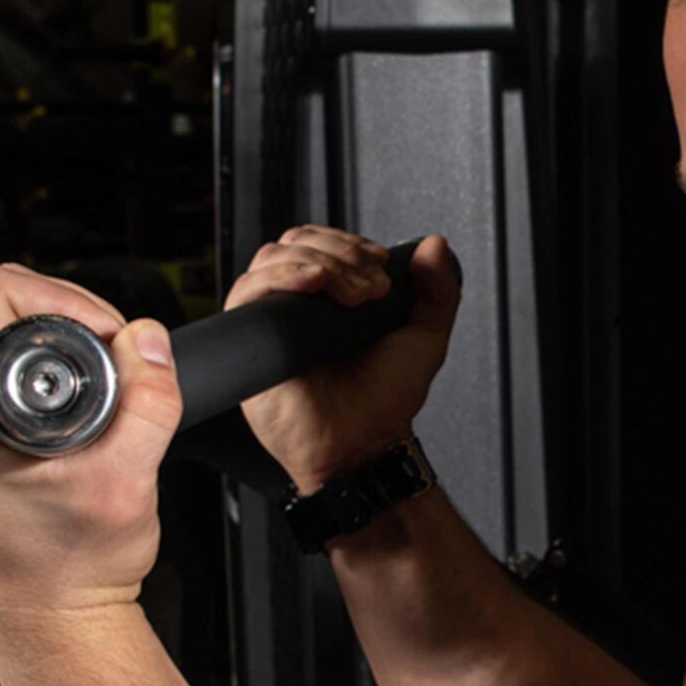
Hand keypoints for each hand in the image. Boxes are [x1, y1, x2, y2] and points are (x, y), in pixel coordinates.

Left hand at [0, 264, 180, 622]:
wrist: (47, 612)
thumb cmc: (64, 564)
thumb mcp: (125, 479)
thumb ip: (147, 400)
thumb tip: (148, 337)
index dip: (70, 303)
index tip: (113, 345)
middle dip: (70, 320)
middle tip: (115, 367)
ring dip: (58, 344)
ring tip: (97, 391)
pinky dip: (42, 366)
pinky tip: (72, 405)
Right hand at [229, 228, 460, 492]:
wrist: (363, 443)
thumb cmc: (385, 401)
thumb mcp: (425, 338)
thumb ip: (438, 291)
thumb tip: (435, 245)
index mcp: (329, 299)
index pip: (320, 242)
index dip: (349, 242)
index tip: (381, 263)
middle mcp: (297, 306)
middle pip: (294, 242)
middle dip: (340, 251)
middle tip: (372, 287)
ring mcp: (271, 321)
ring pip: (272, 259)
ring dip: (320, 261)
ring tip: (354, 296)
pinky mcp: (250, 341)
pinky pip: (247, 292)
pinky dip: (281, 276)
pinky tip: (313, 283)